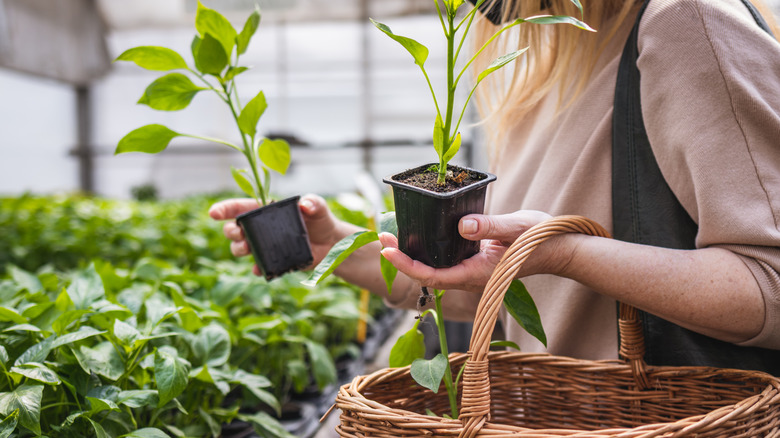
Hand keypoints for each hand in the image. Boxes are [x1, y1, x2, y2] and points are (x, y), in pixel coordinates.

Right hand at [208, 194, 354, 275]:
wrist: (331, 244)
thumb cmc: (321, 220)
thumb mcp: (319, 208)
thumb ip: (314, 202)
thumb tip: (306, 205)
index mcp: (266, 211)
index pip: (240, 207)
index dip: (224, 209)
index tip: (213, 213)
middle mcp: (261, 228)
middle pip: (234, 229)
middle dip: (230, 231)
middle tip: (238, 233)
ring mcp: (264, 245)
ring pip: (240, 248)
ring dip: (239, 249)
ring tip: (248, 249)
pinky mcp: (272, 260)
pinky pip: (258, 266)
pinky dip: (256, 268)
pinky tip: (259, 268)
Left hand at [378, 210, 559, 292]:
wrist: (559, 249)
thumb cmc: (541, 239)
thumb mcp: (517, 227)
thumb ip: (490, 226)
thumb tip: (463, 225)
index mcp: (477, 273)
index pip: (433, 276)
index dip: (407, 265)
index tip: (388, 250)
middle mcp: (470, 276)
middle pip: (428, 274)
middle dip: (402, 258)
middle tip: (383, 236)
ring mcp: (471, 270)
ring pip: (435, 267)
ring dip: (413, 254)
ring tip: (392, 234)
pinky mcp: (474, 261)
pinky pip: (446, 259)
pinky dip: (429, 248)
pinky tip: (420, 233)